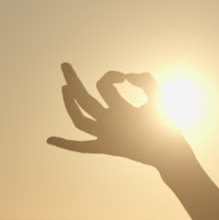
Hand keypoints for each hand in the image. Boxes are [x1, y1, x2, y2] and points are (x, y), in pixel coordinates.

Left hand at [46, 63, 194, 172]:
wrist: (169, 155)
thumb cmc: (166, 126)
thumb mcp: (159, 98)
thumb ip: (146, 81)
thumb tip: (127, 76)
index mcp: (121, 111)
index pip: (104, 84)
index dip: (112, 76)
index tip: (125, 79)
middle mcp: (109, 124)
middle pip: (82, 98)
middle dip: (71, 79)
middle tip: (64, 64)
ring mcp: (105, 137)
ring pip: (78, 120)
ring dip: (68, 104)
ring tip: (63, 87)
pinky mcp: (106, 148)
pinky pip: (82, 146)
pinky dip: (66, 143)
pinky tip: (49, 139)